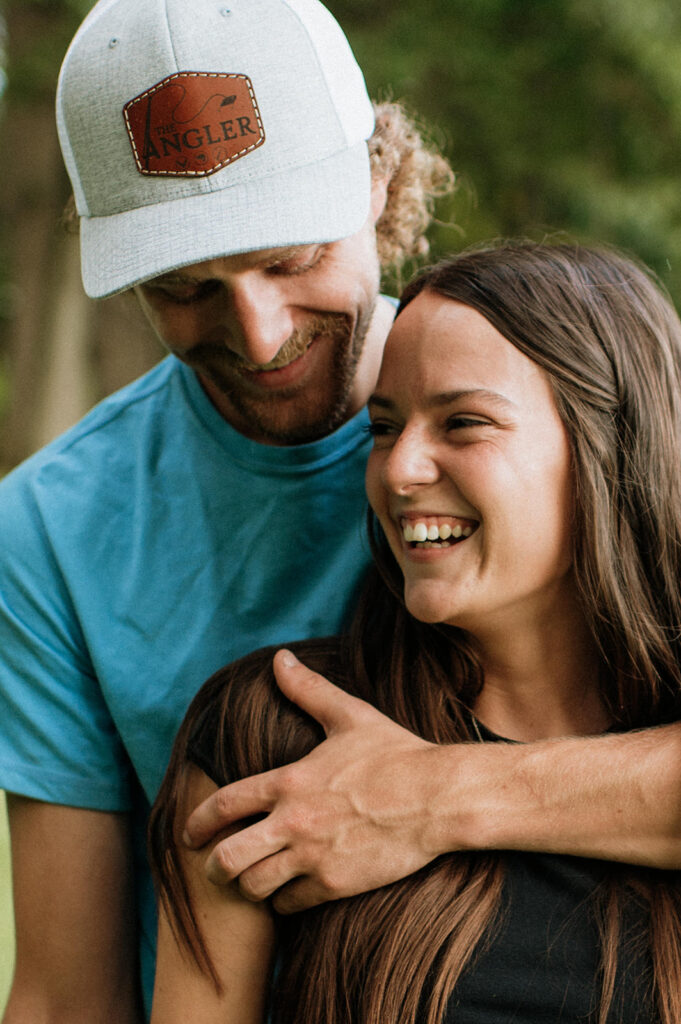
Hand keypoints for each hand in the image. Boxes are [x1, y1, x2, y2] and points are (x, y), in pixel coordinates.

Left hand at [183, 649, 443, 912]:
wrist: (437, 797)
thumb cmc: (395, 753)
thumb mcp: (349, 716)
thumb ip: (309, 689)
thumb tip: (279, 659)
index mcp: (289, 781)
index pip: (225, 804)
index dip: (197, 821)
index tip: (187, 834)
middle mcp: (293, 821)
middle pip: (227, 859)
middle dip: (213, 867)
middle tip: (214, 868)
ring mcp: (313, 856)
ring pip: (255, 887)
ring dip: (248, 886)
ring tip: (253, 881)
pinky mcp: (335, 883)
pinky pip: (290, 904)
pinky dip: (283, 902)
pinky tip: (289, 892)